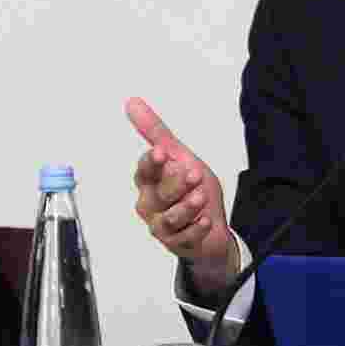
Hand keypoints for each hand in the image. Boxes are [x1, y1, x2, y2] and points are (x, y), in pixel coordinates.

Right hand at [127, 96, 238, 297]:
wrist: (212, 224)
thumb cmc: (191, 188)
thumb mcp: (180, 156)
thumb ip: (156, 132)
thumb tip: (132, 102)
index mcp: (149, 181)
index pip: (144, 171)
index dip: (152, 163)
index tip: (162, 153)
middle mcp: (150, 204)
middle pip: (157, 195)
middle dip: (176, 184)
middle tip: (194, 174)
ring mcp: (162, 226)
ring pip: (170, 218)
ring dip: (187, 207)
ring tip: (201, 196)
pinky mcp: (176, 243)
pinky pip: (184, 238)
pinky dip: (196, 229)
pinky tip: (205, 220)